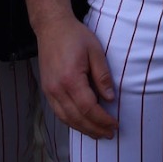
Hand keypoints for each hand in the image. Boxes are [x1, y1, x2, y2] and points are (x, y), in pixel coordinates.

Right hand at [34, 18, 117, 138]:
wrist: (51, 27)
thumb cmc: (75, 36)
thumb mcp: (95, 51)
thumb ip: (103, 76)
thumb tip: (110, 98)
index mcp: (70, 79)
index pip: (89, 108)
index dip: (103, 119)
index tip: (115, 124)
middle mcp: (57, 89)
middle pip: (77, 117)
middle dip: (95, 128)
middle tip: (110, 134)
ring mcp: (49, 91)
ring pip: (66, 119)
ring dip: (83, 129)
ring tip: (98, 134)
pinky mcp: (47, 90)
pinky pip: (59, 113)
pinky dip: (71, 122)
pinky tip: (82, 124)